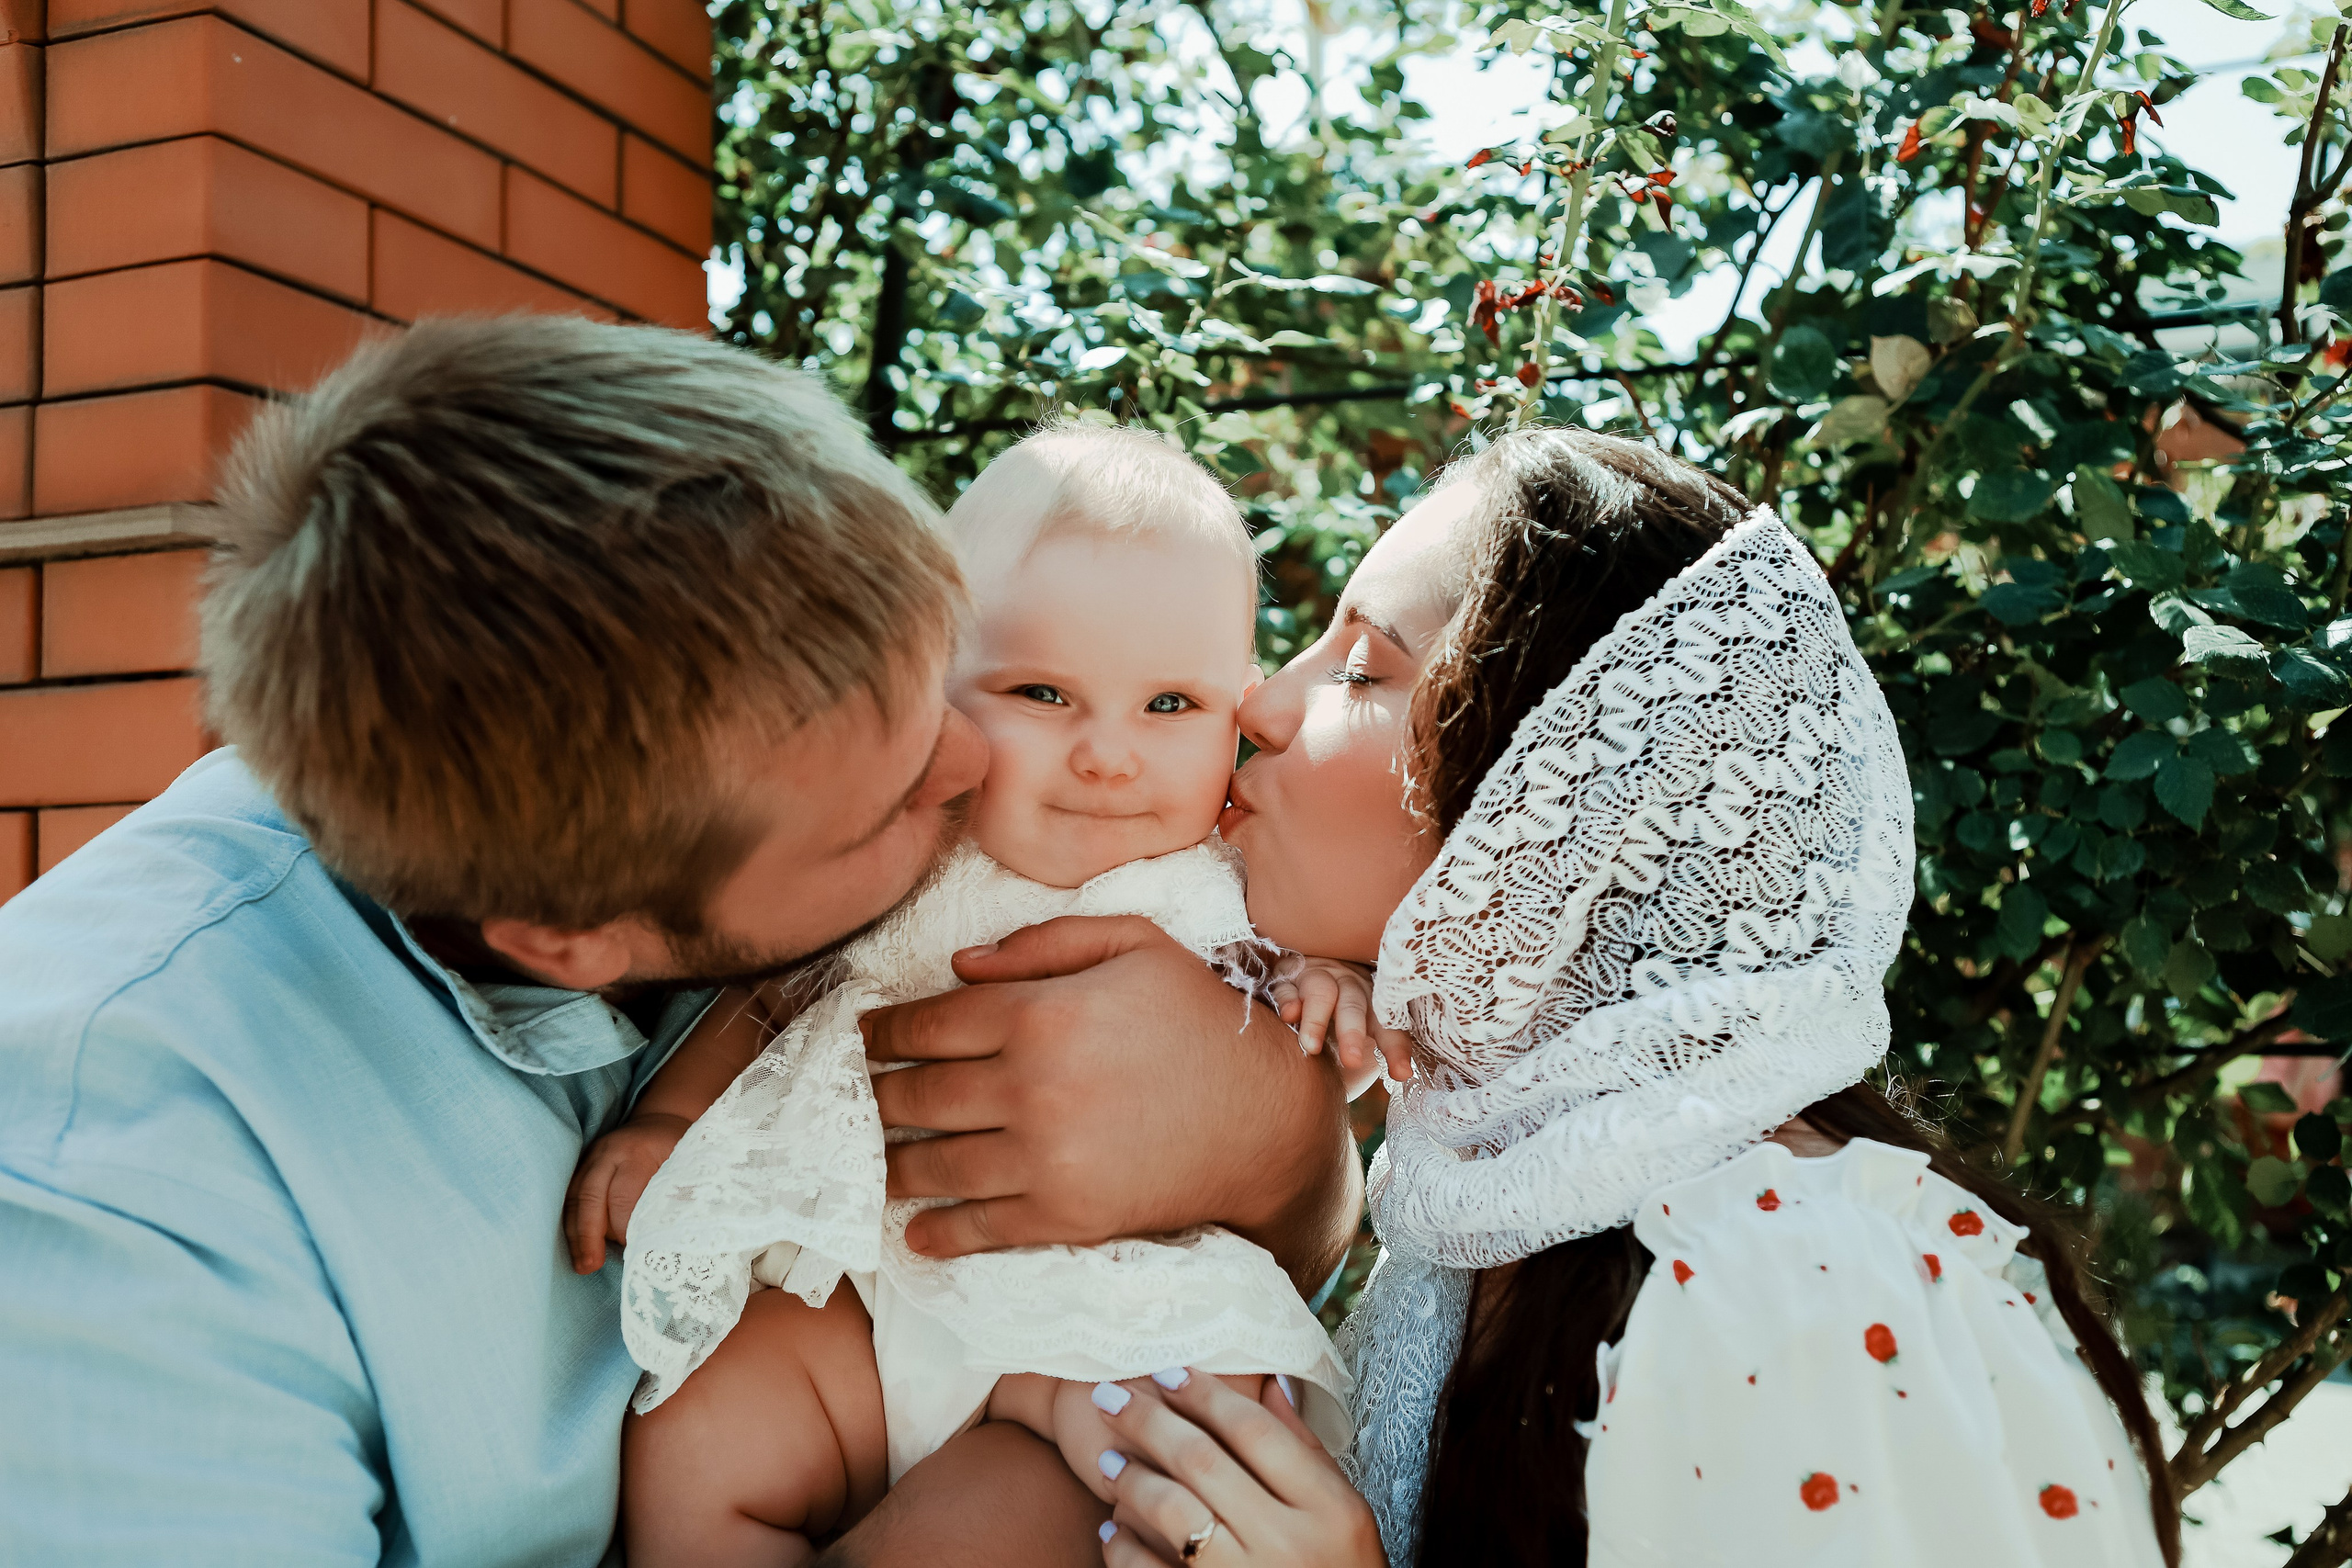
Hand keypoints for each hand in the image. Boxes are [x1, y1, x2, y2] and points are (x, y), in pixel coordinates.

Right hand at [562, 1113, 689, 1273]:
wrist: (663, 1120)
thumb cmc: (681, 1147)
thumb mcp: (690, 1163)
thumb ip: (680, 1194)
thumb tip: (672, 1237)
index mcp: (637, 1151)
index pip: (623, 1195)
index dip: (626, 1227)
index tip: (635, 1252)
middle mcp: (607, 1152)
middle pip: (589, 1196)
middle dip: (588, 1235)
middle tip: (590, 1266)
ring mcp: (590, 1158)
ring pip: (574, 1199)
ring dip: (576, 1235)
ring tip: (582, 1266)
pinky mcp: (581, 1166)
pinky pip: (569, 1197)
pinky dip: (572, 1224)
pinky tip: (577, 1249)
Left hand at [861, 916, 1357, 1287]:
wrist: (1268, 1121)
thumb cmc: (1203, 1021)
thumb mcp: (1136, 946)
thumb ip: (1045, 943)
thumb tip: (957, 966)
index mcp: (1041, 1012)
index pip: (926, 1024)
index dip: (882, 1032)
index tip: (864, 1038)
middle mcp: (1030, 1085)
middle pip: (914, 1095)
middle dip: (877, 1095)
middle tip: (862, 1096)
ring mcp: (1044, 1157)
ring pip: (931, 1164)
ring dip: (891, 1163)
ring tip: (876, 1158)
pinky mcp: (1064, 1215)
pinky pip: (977, 1228)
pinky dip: (935, 1232)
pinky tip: (914, 1230)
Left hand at [1090, 1369, 1381, 1567]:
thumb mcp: (1345, 1513)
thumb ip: (1307, 1451)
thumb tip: (1272, 1380)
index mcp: (1327, 1509)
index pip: (1254, 1432)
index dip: (1205, 1395)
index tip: (1167, 1372)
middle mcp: (1288, 1543)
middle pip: (1203, 1462)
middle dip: (1148, 1422)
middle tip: (1109, 1396)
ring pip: (1174, 1513)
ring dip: (1132, 1480)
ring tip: (1108, 1460)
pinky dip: (1125, 1550)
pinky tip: (1111, 1531)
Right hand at [1271, 956, 1413, 1099]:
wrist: (1303, 997)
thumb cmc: (1334, 1033)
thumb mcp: (1357, 1049)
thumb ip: (1367, 1063)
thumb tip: (1390, 1079)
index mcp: (1372, 1007)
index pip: (1388, 1026)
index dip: (1395, 1048)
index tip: (1400, 1073)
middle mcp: (1348, 988)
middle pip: (1354, 1006)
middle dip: (1353, 1033)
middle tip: (1351, 1061)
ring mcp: (1317, 979)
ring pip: (1321, 992)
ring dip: (1317, 1019)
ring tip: (1311, 1046)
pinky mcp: (1287, 979)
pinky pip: (1287, 987)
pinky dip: (1289, 1000)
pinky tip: (1289, 1015)